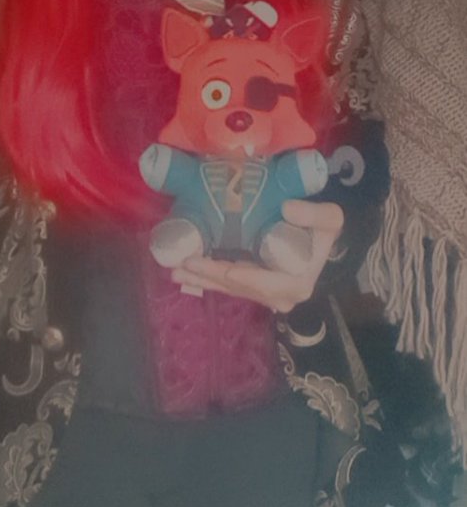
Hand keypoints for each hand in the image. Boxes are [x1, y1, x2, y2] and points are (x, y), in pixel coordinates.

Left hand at [170, 199, 343, 312]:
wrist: (321, 241)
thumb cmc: (322, 230)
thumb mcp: (330, 219)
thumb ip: (315, 214)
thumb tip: (288, 209)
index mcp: (297, 284)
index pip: (265, 283)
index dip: (244, 276)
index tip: (224, 267)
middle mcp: (280, 297)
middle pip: (241, 287)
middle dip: (211, 277)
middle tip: (182, 265)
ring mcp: (266, 297)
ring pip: (231, 289)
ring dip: (203, 280)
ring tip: (176, 270)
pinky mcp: (255, 290)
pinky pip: (230, 286)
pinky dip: (208, 279)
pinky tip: (186, 275)